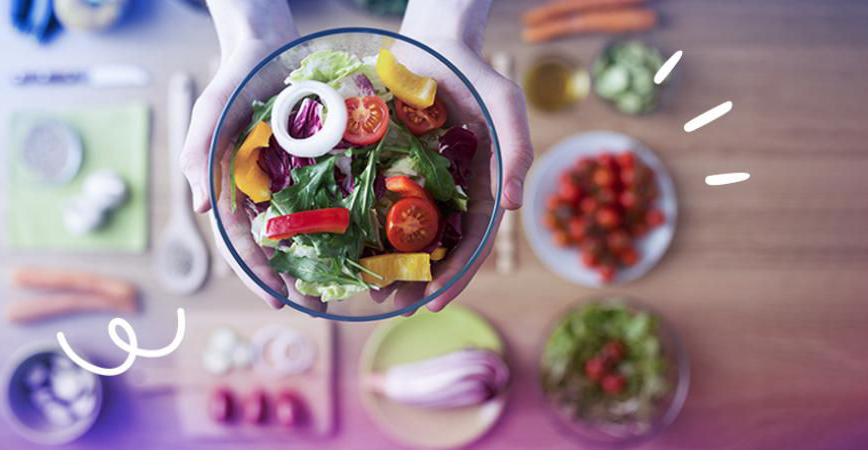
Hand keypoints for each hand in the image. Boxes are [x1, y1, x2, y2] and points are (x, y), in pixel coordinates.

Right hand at [182, 0, 327, 311]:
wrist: (265, 45)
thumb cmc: (232, 80)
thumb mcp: (210, 113)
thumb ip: (198, 155)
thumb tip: (198, 208)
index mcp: (230, 190)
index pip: (241, 243)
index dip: (256, 274)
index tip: (278, 300)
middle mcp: (260, 193)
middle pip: (275, 248)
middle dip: (292, 281)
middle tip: (318, 309)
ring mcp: (289, 182)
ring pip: (304, 232)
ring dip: (319, 263)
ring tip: (341, 291)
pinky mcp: (316, 166)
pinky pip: (330, 200)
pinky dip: (342, 225)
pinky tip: (362, 245)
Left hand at [371, 0, 533, 314]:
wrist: (433, 42)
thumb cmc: (475, 74)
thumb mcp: (505, 105)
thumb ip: (517, 150)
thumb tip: (515, 207)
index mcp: (484, 187)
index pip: (473, 242)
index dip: (457, 275)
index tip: (436, 303)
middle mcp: (451, 191)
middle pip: (438, 247)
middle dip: (421, 281)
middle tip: (396, 308)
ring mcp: (419, 181)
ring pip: (407, 233)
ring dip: (393, 264)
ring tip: (372, 294)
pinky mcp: (388, 166)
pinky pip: (377, 202)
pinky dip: (368, 229)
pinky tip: (350, 250)